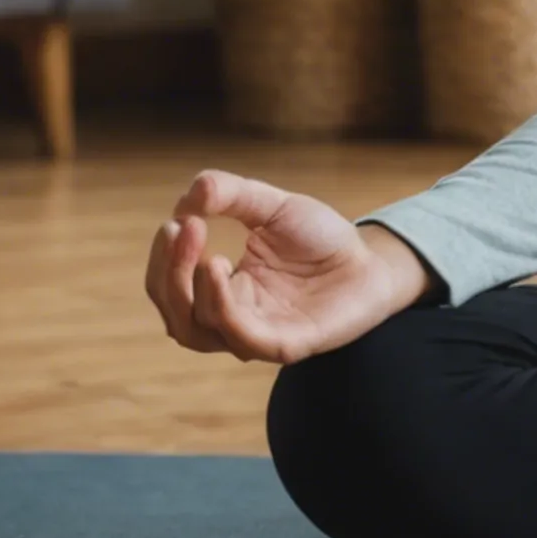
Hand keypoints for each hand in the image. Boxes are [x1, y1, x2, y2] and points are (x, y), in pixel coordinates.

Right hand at [143, 169, 415, 363]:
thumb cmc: (319, 238)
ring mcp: (255, 334)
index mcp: (220, 289)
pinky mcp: (284, 345)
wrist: (372, 258)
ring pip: (196, 331)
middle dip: (169, 271)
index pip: (169, 284)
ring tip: (203, 252)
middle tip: (182, 227)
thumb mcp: (273, 206)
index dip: (164, 256)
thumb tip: (191, 192)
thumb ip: (233, 194)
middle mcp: (231, 318)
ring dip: (187, 290)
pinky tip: (218, 268)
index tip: (176, 219)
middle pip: (175, 312)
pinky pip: (240, 337)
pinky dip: (221, 306)